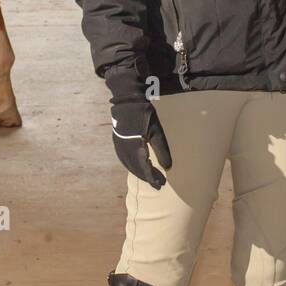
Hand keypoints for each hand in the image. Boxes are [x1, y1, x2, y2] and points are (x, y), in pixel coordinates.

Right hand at [104, 62, 172, 187]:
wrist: (127, 101)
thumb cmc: (144, 115)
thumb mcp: (157, 132)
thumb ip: (162, 150)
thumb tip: (168, 167)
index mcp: (135, 148)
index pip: (144, 168)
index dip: (153, 177)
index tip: (161, 184)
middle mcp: (125, 150)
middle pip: (136, 169)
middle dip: (147, 178)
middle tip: (157, 185)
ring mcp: (119, 146)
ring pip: (129, 165)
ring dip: (139, 173)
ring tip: (149, 178)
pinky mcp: (117, 141)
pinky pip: (124, 159)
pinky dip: (131, 166)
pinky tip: (136, 166)